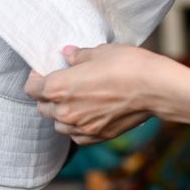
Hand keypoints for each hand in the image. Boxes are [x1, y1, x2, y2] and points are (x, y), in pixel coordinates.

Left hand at [24, 44, 189, 145]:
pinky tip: (88, 115)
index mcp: (60, 87)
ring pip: (58, 125)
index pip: (32, 88)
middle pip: (43, 107)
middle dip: (47, 97)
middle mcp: (65, 111)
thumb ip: (79, 56)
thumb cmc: (129, 65)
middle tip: (61, 84)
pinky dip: (78, 127)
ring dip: (61, 114)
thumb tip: (68, 55)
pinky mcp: (97, 137)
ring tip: (75, 101)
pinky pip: (77, 136)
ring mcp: (81, 127)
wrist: (157, 88)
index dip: (35, 79)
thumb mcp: (101, 52)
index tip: (42, 72)